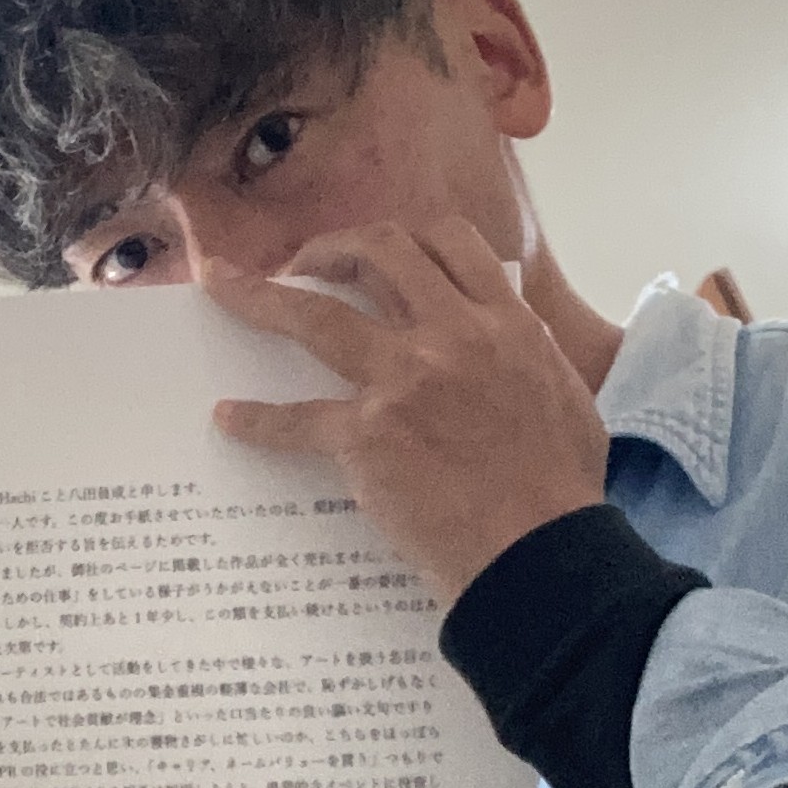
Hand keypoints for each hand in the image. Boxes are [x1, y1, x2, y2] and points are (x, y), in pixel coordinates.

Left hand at [204, 218, 608, 604]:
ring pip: (315, 316)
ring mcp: (405, 381)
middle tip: (304, 263)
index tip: (376, 250)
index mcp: (505, 323)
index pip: (450, 242)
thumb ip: (528, 350)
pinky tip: (228, 419)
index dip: (405, 236)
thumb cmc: (562, 487)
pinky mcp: (368, 436)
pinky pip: (295, 421)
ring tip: (223, 288)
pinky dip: (255, 420)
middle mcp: (453, 335)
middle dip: (333, 247)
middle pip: (378, 252)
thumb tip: (510, 332)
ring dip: (260, 295)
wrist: (541, 551)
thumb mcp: (563, 392)